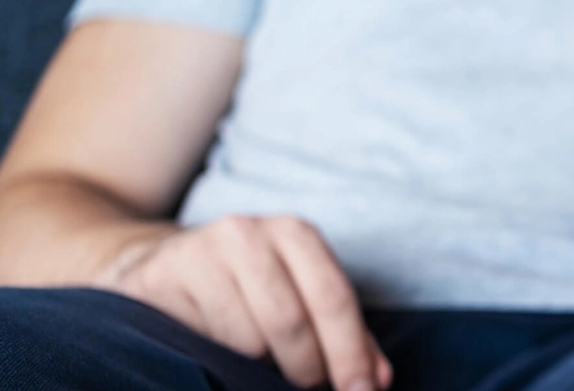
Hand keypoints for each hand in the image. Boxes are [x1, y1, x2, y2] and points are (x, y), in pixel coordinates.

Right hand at [94, 216, 393, 390]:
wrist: (167, 266)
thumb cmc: (252, 290)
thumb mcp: (304, 299)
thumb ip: (347, 338)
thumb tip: (377, 381)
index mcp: (296, 235)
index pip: (333, 299)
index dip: (350, 353)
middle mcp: (249, 233)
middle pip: (291, 322)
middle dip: (306, 370)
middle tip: (306, 388)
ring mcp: (200, 252)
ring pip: (246, 339)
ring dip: (258, 367)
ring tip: (256, 361)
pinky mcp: (162, 278)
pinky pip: (202, 342)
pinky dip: (218, 360)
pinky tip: (217, 352)